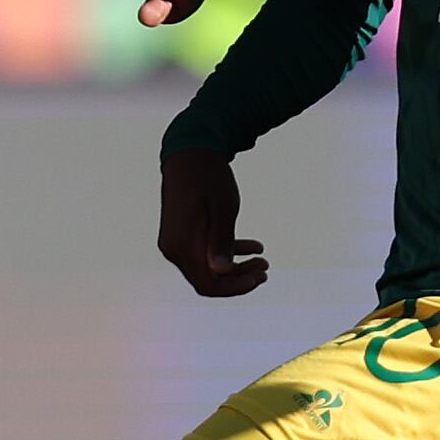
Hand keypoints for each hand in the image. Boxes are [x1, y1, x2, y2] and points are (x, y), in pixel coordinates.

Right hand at [157, 151, 266, 295]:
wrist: (190, 151)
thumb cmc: (209, 176)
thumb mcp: (223, 207)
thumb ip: (222, 241)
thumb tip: (222, 271)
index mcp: (181, 245)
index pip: (207, 284)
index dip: (234, 288)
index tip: (259, 277)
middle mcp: (173, 249)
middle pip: (208, 279)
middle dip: (239, 278)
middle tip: (266, 268)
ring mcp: (175, 242)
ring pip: (207, 268)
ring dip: (236, 267)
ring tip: (263, 260)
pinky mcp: (182, 234)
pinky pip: (204, 253)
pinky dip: (227, 252)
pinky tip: (254, 246)